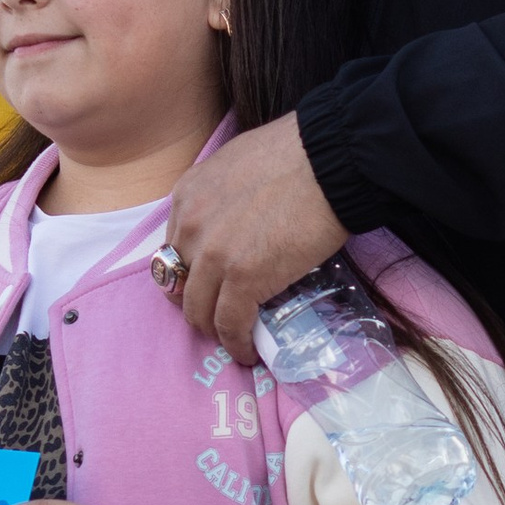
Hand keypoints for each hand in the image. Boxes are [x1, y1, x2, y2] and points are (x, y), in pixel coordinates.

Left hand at [161, 115, 344, 360]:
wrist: (330, 158)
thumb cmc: (299, 153)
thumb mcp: (238, 164)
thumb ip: (224, 194)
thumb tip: (240, 217)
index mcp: (187, 194)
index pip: (173, 248)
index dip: (190, 272)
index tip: (207, 284)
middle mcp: (190, 226)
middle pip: (178, 283)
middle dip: (197, 303)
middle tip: (220, 313)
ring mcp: (213, 255)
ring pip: (198, 310)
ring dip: (214, 329)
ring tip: (234, 337)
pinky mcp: (243, 280)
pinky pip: (229, 325)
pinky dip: (237, 344)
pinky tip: (249, 351)